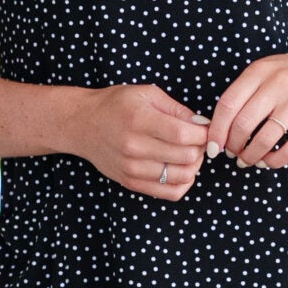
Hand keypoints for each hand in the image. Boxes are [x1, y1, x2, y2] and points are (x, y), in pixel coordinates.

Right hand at [71, 83, 210, 199]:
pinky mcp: (131, 183)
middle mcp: (135, 147)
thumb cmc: (116, 105)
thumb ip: (176, 108)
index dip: (203, 133)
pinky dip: (184, 183)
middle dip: (200, 148)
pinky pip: (170, 193)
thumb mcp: (146, 94)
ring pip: (182, 177)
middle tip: (197, 140)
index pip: (184, 134)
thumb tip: (202, 124)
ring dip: (194, 166)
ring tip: (189, 153)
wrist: (82, 125)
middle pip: (186, 157)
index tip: (205, 128)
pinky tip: (181, 169)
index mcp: (140, 120)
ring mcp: (132, 169)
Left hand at [208, 47, 287, 168]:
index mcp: (260, 71)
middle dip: (232, 146)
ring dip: (250, 157)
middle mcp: (278, 84)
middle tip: (231, 154)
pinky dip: (274, 161)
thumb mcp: (267, 71)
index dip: (216, 131)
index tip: (212, 147)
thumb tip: (209, 124)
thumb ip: (242, 92)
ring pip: (264, 140)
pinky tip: (268, 162)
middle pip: (243, 125)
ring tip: (247, 161)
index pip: (227, 105)